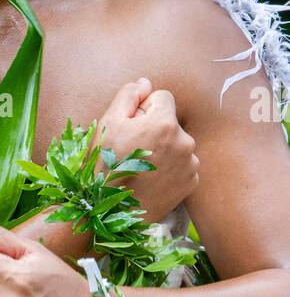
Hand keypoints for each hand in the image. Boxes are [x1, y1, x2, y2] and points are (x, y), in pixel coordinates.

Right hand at [97, 79, 198, 222]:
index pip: (162, 98)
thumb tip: (145, 83)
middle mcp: (184, 141)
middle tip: (131, 152)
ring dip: (162, 150)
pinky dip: (170, 169)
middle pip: (170, 122)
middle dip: (154, 131)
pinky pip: (182, 164)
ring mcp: (190, 164)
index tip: (130, 128)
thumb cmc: (105, 167)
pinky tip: (151, 180)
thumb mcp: (107, 124)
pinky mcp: (192, 182)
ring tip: (141, 168)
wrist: (111, 213)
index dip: (143, 110)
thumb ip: (128, 96)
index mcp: (165, 123)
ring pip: (176, 143)